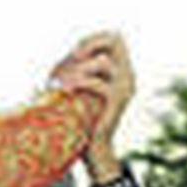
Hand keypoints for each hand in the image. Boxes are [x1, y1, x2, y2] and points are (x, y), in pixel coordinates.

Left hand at [48, 32, 132, 177]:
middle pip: (115, 39)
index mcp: (121, 70)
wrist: (93, 149)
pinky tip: (62, 91)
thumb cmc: (82, 118)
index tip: (70, 55)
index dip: (91, 39)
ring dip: (76, 68)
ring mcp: (125, 88)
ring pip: (103, 61)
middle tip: (69, 59)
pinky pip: (97, 83)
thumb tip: (66, 55)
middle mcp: (128, 75)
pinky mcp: (117, 102)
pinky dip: (76, 83)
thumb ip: (80, 70)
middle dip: (88, 44)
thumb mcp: (81, 90)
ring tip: (58, 81)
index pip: (113, 37)